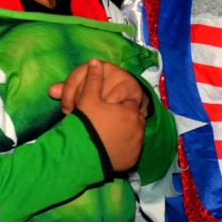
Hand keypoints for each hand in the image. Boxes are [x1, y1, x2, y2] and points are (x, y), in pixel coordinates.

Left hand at [49, 59, 149, 116]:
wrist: (129, 98)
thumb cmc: (103, 94)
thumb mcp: (85, 93)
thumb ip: (68, 91)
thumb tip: (51, 91)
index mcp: (89, 66)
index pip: (73, 78)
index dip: (67, 96)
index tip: (66, 111)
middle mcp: (103, 67)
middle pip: (86, 86)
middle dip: (80, 105)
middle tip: (79, 118)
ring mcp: (117, 74)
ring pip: (100, 93)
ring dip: (96, 109)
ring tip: (94, 120)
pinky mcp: (129, 84)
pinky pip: (116, 97)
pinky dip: (111, 108)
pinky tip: (108, 116)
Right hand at [56, 58, 145, 173]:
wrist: (82, 156)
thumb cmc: (86, 124)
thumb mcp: (87, 99)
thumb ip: (93, 79)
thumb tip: (94, 61)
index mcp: (131, 111)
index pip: (127, 103)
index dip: (115, 105)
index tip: (103, 111)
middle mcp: (139, 128)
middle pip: (130, 120)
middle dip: (120, 120)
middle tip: (102, 124)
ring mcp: (136, 146)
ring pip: (131, 135)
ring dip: (122, 134)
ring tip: (104, 136)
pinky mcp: (132, 160)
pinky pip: (129, 152)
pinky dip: (122, 150)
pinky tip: (108, 149)